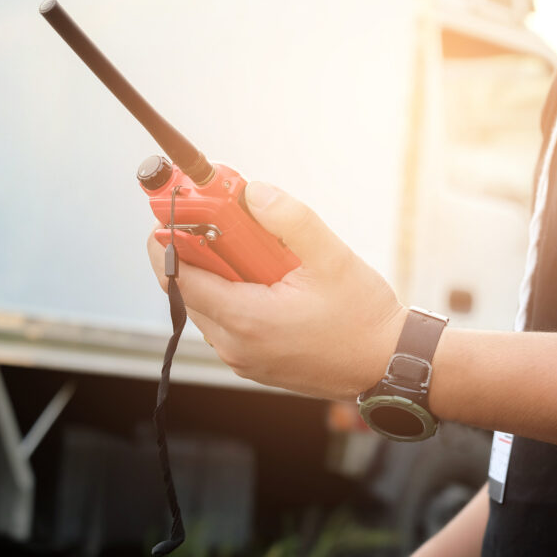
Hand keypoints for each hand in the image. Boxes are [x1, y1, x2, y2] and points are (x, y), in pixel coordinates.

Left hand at [147, 181, 405, 399]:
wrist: (389, 365)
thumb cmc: (364, 318)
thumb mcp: (332, 258)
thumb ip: (290, 219)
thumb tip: (254, 192)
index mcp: (247, 320)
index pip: (180, 279)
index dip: (167, 243)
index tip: (171, 215)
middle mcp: (236, 346)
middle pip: (189, 292)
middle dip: (194, 253)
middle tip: (211, 219)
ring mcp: (244, 360)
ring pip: (206, 309)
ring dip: (215, 276)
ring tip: (242, 246)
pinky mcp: (255, 365)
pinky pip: (226, 325)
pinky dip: (231, 297)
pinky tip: (260, 277)